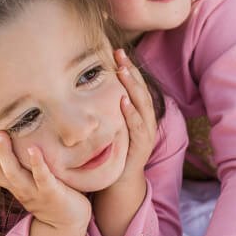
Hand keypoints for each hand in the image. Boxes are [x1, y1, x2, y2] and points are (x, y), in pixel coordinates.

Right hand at [0, 128, 91, 229]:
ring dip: (5, 154)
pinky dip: (37, 163)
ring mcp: (34, 192)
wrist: (68, 223)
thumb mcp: (29, 183)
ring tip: (1, 134)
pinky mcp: (51, 192)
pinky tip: (33, 149)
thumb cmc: (50, 196)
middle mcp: (19, 189)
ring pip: (13, 174)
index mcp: (13, 186)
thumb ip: (18, 168)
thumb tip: (8, 145)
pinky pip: (42, 177)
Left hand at [114, 48, 156, 179]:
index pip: (137, 86)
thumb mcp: (112, 126)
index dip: (129, 69)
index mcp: (140, 114)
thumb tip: (89, 87)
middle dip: (131, 72)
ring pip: (142, 105)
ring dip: (133, 87)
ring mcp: (146, 134)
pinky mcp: (141, 147)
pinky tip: (123, 101)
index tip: (118, 52)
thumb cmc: (114, 151)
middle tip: (120, 55)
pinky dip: (131, 113)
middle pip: (141, 91)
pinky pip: (138, 127)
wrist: (120, 182)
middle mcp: (147, 121)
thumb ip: (108, 109)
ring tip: (123, 71)